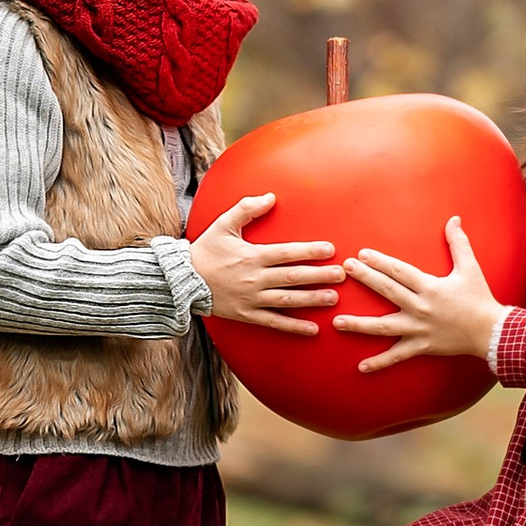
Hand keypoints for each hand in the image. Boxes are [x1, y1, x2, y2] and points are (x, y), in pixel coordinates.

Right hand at [191, 188, 341, 339]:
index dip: (310, 251)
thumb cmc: (205, 250)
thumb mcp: (223, 224)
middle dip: (319, 275)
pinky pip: (274, 322)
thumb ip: (247, 208)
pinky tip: (313, 328)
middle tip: (342, 275)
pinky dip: (293, 326)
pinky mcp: (247, 315)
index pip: (287, 253)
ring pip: (288, 300)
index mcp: (252, 256)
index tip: (330, 249)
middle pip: (293, 277)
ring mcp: (252, 299)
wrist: (182, 280)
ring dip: (312, 299)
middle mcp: (255, 278)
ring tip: (333, 298)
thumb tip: (270, 196)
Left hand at [334, 215, 504, 373]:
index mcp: (430, 287)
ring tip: (337, 321)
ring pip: (383, 327)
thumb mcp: (470, 268)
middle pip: (387, 291)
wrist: (491, 332)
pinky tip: (360, 367)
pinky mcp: (421, 347)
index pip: (399, 271)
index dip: (379, 262)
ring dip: (359, 325)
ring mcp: (418, 329)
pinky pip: (397, 356)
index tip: (361, 254)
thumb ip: (458, 243)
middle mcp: (421, 308)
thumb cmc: (479, 298)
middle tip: (344, 269)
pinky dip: (379, 362)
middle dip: (365, 279)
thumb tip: (454, 218)